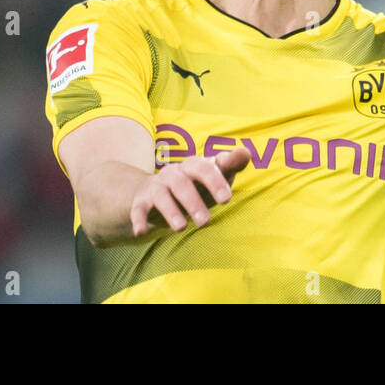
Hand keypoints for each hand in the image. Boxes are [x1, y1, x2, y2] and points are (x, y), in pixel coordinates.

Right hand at [129, 147, 252, 236]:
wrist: (156, 192)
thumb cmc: (195, 185)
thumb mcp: (214, 175)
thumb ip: (230, 164)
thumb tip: (246, 153)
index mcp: (193, 165)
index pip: (204, 168)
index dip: (215, 182)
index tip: (226, 200)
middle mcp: (174, 173)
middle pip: (182, 183)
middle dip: (194, 202)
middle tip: (206, 222)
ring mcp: (156, 186)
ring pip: (161, 195)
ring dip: (171, 211)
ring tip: (181, 228)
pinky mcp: (141, 202)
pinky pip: (138, 209)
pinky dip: (138, 219)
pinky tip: (141, 231)